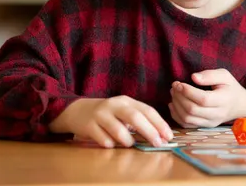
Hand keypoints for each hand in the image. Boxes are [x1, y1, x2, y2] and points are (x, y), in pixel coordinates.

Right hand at [49, 96, 173, 148]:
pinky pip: (102, 139)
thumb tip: (160, 136)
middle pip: (135, 117)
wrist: (76, 110)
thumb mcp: (123, 111)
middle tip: (158, 143)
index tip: (169, 136)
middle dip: (149, 131)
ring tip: (130, 144)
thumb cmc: (107, 114)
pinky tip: (110, 144)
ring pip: (118, 129)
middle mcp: (114, 105)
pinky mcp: (88, 125)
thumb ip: (139, 120)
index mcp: (126, 101)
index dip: (159, 123)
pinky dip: (109, 144)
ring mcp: (100, 114)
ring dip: (128, 140)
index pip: (147, 110)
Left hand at [169, 69, 245, 127]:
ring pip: (187, 118)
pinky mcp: (204, 126)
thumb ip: (209, 75)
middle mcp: (217, 114)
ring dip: (176, 105)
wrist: (238, 105)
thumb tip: (193, 77)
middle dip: (179, 97)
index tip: (179, 83)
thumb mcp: (224, 75)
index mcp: (223, 100)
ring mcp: (210, 123)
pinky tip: (173, 104)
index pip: (203, 99)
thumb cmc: (230, 88)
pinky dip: (176, 115)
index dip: (188, 91)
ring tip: (174, 93)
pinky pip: (186, 125)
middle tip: (174, 86)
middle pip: (192, 110)